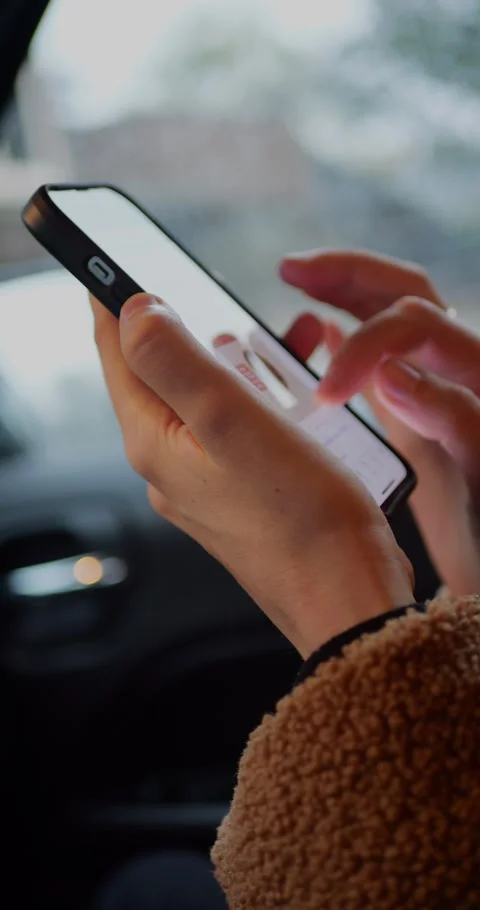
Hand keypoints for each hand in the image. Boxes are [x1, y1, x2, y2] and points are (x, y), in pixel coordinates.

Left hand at [91, 292, 413, 657]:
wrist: (347, 596)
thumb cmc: (301, 514)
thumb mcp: (230, 419)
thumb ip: (174, 359)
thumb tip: (134, 310)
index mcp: (154, 444)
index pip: (117, 357)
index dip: (114, 304)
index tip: (110, 265)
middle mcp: (169, 466)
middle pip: (158, 378)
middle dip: (183, 330)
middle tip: (200, 292)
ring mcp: (204, 485)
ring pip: (202, 403)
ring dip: (229, 363)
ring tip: (266, 340)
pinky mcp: (239, 496)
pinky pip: (233, 431)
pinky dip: (254, 400)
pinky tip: (286, 394)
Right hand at [280, 250, 479, 594]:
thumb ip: (454, 420)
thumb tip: (394, 374)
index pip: (419, 325)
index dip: (365, 348)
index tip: (325, 394)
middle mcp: (463, 372)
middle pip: (410, 296)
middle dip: (350, 276)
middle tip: (293, 270)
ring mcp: (441, 389)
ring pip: (397, 314)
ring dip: (347, 290)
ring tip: (297, 279)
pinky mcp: (424, 411)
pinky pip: (390, 353)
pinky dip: (354, 332)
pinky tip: (323, 332)